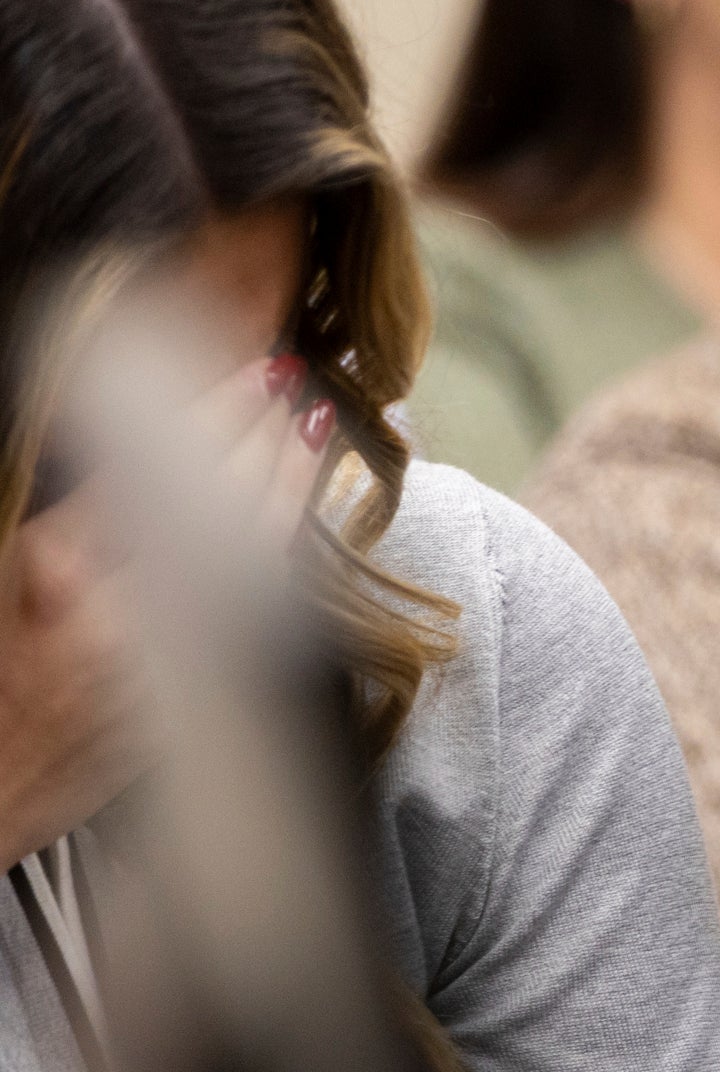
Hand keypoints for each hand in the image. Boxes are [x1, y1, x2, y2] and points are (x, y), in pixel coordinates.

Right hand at [0, 357, 334, 866]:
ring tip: (310, 432)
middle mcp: (125, 612)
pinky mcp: (200, 700)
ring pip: (254, 555)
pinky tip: (291, 516)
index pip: (159, 466)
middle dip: (263, 437)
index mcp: (57, 569)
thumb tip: (124, 441)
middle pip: (222, 502)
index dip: (216, 411)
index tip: (256, 371)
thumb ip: (66, 511)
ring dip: (287, 486)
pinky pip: (255, 611)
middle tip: (296, 383)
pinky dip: (276, 552)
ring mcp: (174, 658)